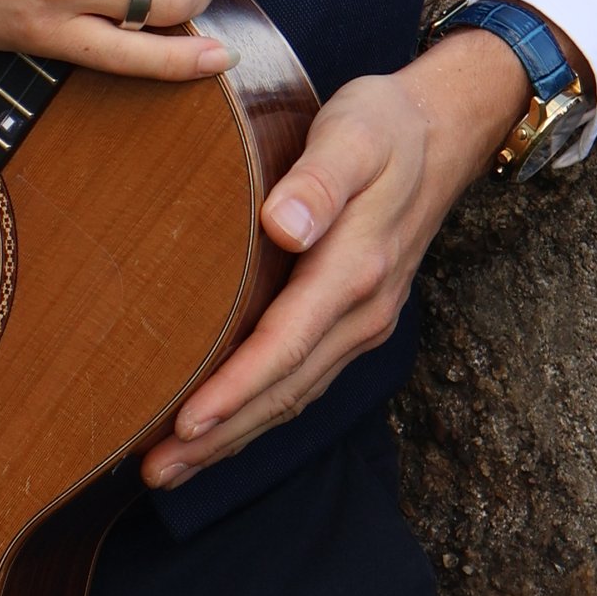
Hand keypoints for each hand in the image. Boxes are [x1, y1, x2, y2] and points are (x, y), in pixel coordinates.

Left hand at [139, 25, 535, 485]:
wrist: (442, 133)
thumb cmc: (383, 126)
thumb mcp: (352, 134)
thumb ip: (319, 179)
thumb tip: (284, 225)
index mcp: (357, 268)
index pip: (286, 344)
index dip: (236, 389)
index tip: (185, 421)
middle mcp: (363, 310)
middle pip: (285, 388)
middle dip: (221, 435)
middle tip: (154, 470)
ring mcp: (363, 322)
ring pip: (294, 395)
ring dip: (235, 435)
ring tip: (172, 465)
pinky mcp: (354, 321)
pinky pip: (303, 379)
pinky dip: (260, 411)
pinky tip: (223, 425)